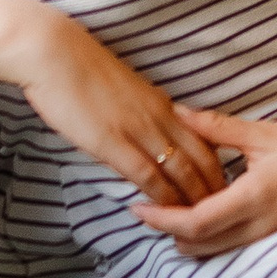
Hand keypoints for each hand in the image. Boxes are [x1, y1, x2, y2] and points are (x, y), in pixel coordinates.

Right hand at [8, 9, 227, 206]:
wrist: (54, 53)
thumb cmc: (80, 68)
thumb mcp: (124, 90)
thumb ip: (141, 113)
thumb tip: (147, 134)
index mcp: (162, 103)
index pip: (205, 140)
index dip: (217, 168)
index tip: (222, 190)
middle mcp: (159, 116)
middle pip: (202, 159)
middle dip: (215, 190)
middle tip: (221, 215)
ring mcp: (138, 129)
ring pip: (182, 171)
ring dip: (193, 200)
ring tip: (200, 223)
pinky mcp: (113, 142)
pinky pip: (148, 176)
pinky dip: (160, 199)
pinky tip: (162, 215)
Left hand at [131, 104, 276, 257]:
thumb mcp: (267, 134)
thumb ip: (220, 128)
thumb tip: (179, 113)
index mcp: (255, 197)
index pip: (195, 222)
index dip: (161, 219)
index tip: (137, 208)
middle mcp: (260, 226)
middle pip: (198, 245)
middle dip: (168, 232)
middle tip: (148, 209)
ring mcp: (270, 238)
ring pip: (215, 253)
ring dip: (188, 239)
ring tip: (170, 213)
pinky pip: (233, 250)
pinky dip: (211, 241)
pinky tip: (204, 219)